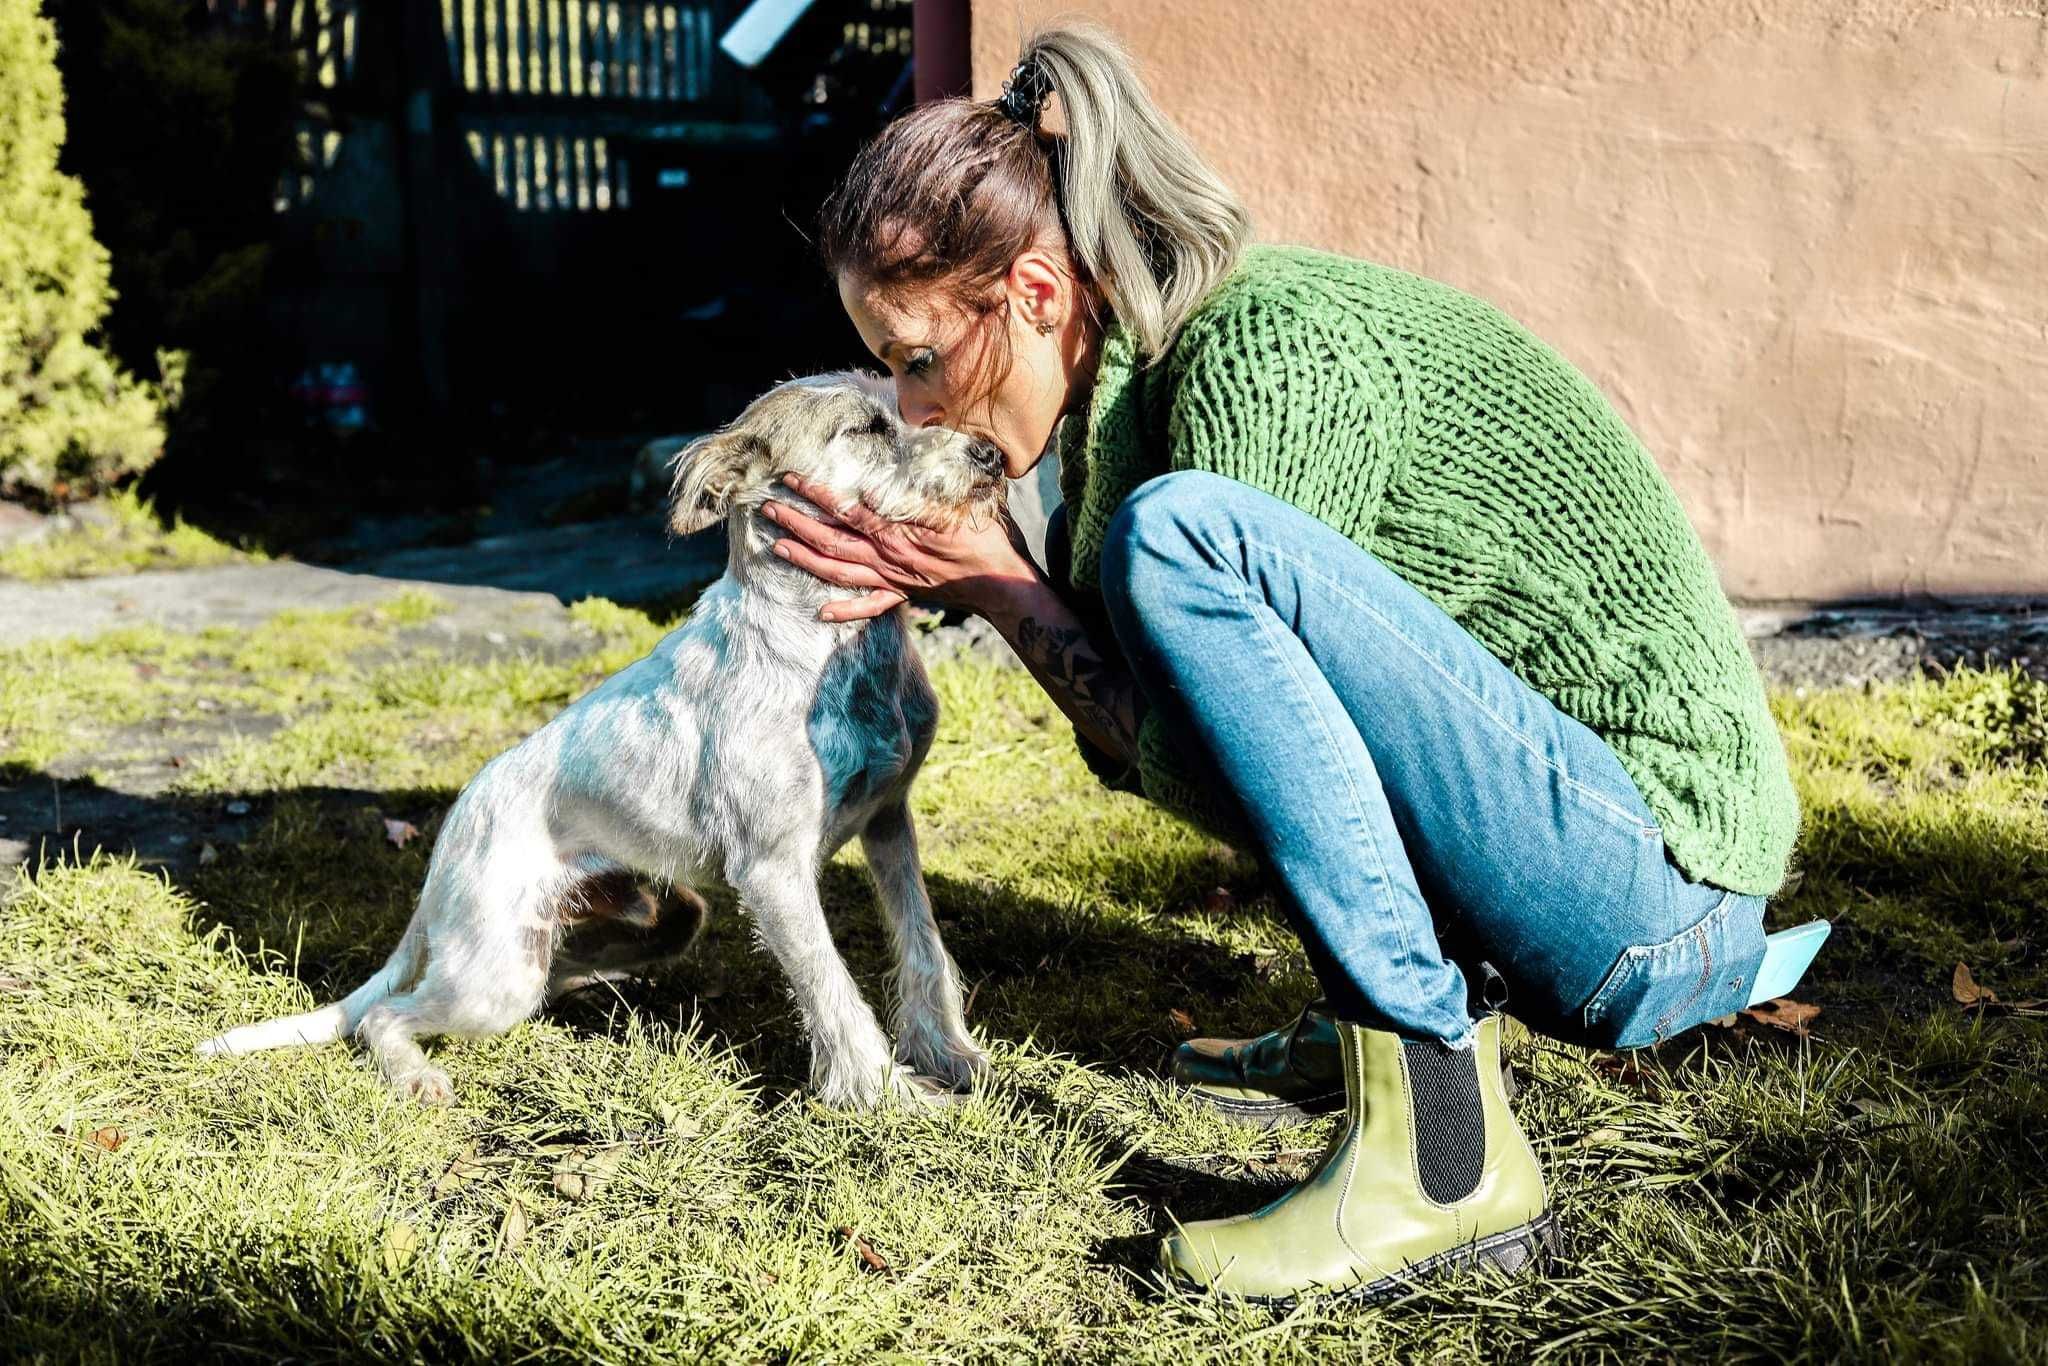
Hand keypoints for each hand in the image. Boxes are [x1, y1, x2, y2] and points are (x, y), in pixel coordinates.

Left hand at [762, 473, 1036, 622]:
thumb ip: (924, 490)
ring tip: (776, 547)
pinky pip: (869, 606)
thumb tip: (890, 475)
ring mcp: (893, 580)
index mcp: (899, 534)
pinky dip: (845, 609)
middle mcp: (889, 559)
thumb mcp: (959, 502)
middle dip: (797, 525)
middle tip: (767, 509)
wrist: (1003, 583)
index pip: (848, 512)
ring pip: (840, 571)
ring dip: (806, 560)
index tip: (792, 479)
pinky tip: (821, 612)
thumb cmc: (986, 537)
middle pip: (832, 542)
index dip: (817, 495)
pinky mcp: (904, 594)